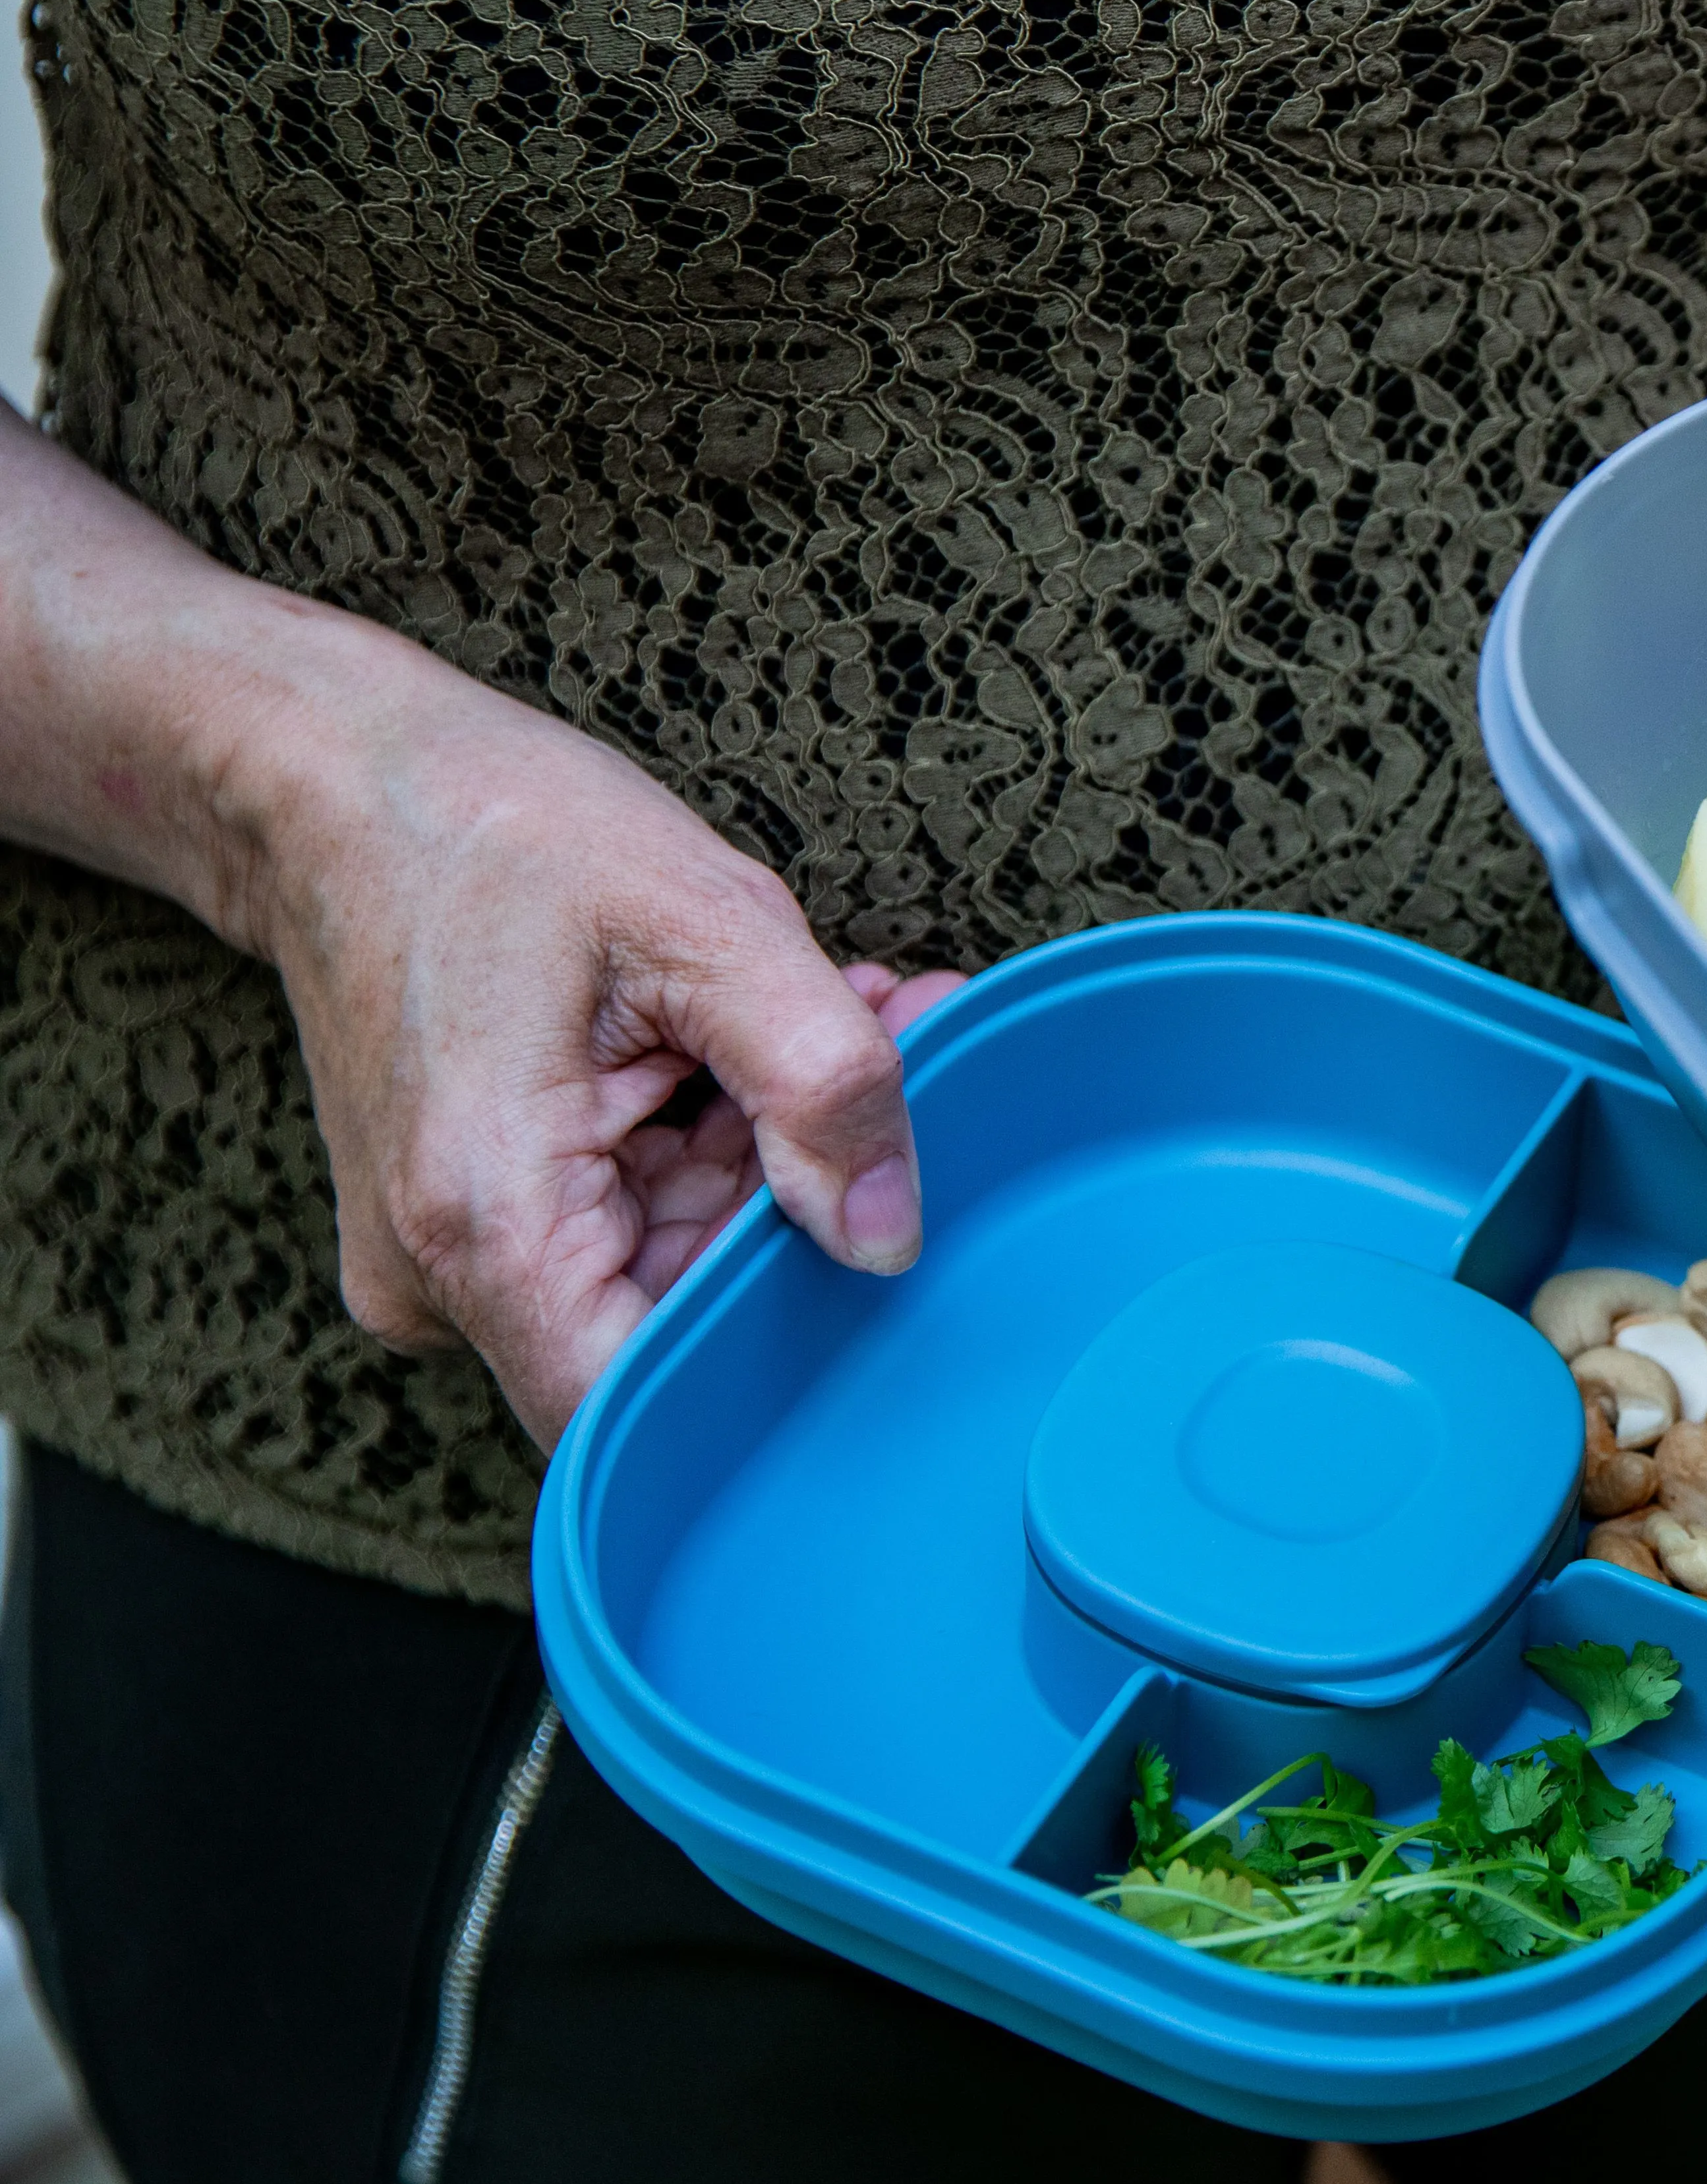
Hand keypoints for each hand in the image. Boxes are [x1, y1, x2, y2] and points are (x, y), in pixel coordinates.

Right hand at [241, 645, 960, 1445]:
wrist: (340, 785)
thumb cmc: (497, 832)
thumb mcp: (708, 922)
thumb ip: (821, 1080)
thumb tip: (886, 1235)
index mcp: (485, 1219)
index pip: (641, 1398)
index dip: (781, 1333)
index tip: (871, 1219)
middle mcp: (441, 1273)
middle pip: (671, 1318)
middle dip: (803, 1198)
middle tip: (890, 1049)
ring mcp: (446, 1255)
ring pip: (661, 1264)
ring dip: (764, 1157)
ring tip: (822, 1018)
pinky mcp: (468, 1219)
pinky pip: (621, 1223)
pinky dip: (704, 1145)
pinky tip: (739, 1045)